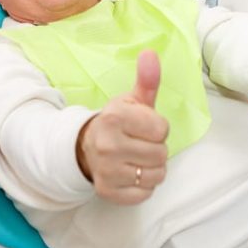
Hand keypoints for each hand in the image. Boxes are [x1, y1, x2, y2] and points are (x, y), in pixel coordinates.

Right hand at [76, 51, 168, 204]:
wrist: (86, 146)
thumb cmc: (117, 122)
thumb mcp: (132, 100)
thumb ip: (147, 80)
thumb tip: (151, 53)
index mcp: (114, 117)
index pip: (162, 130)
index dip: (157, 128)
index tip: (143, 126)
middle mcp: (108, 145)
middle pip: (161, 154)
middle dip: (156, 148)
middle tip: (139, 143)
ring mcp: (106, 171)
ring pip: (156, 175)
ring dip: (152, 168)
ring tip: (136, 158)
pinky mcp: (107, 192)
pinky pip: (145, 193)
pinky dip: (142, 185)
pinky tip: (130, 173)